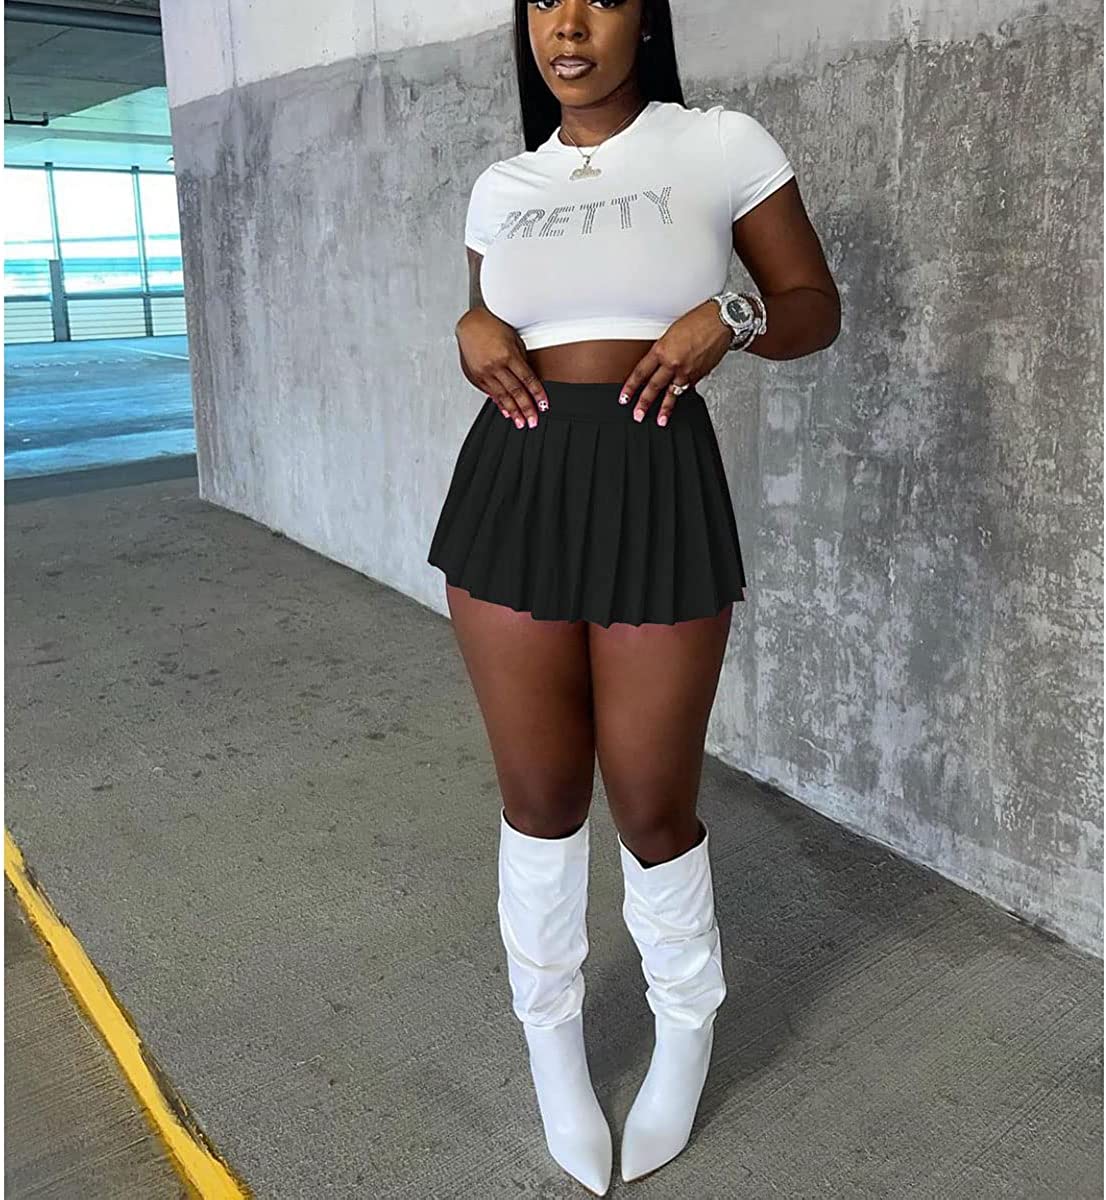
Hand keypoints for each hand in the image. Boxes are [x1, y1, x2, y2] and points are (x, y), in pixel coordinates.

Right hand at [456, 309, 548, 428]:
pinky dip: (499, 403)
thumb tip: (528, 380)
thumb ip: (521, 360)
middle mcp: (495, 365)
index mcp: (508, 355)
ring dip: (513, 411)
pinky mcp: (476, 376)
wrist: (471, 324)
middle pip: (515, 391)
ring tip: (521, 422)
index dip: (537, 394)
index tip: (543, 405)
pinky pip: (490, 393)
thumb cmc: (494, 327)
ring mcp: (484, 372)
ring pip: (502, 396)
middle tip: (533, 421)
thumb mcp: (514, 340)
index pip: (528, 379)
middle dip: (526, 409)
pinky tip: (505, 411)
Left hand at [619, 300, 731, 425]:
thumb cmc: (699, 320)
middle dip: (644, 404)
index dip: (630, 387)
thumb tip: (657, 363)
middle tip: (638, 415)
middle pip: (653, 387)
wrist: (722, 322)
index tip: (625, 397)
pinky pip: (687, 388)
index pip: (641, 373)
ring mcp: (687, 371)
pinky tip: (678, 401)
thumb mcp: (672, 332)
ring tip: (660, 421)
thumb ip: (663, 349)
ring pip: (672, 394)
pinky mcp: (700, 375)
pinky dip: (681, 395)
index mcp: (662, 349)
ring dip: (664, 409)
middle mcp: (673, 363)